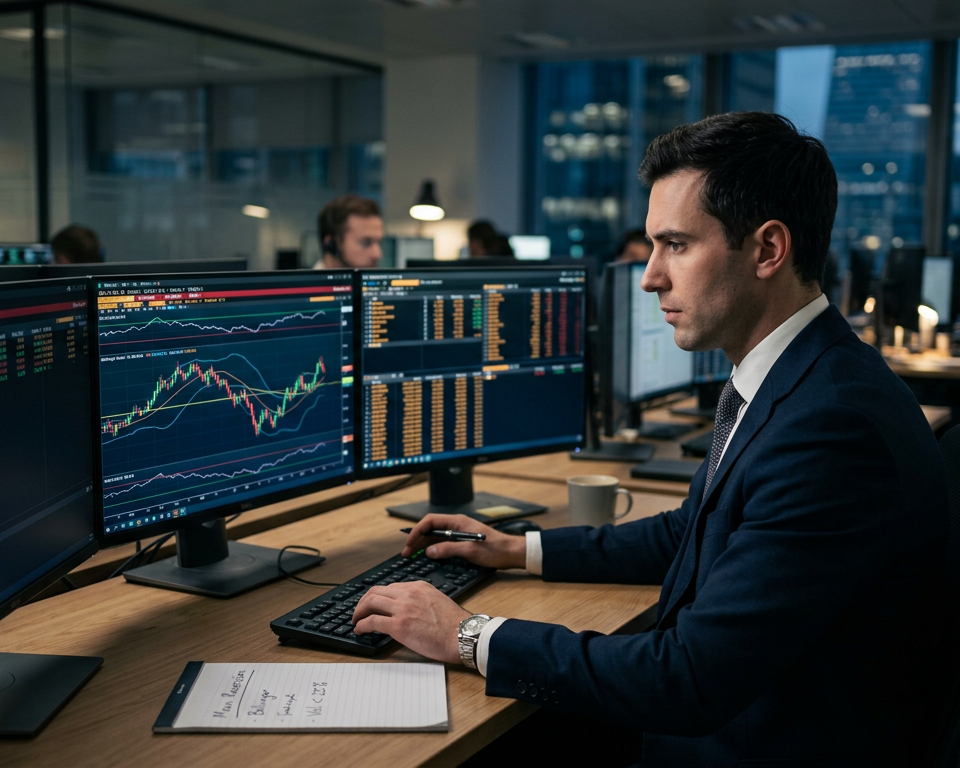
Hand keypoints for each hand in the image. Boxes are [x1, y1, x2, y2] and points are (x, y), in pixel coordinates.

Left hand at [352, 582, 469, 663]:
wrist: (463, 635)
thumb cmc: (455, 625)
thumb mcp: (437, 601)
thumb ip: (421, 601)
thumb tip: (409, 611)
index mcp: (418, 587)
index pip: (390, 587)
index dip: (378, 597)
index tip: (374, 605)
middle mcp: (409, 593)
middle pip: (376, 591)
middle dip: (363, 602)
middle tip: (360, 612)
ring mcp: (403, 608)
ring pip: (370, 602)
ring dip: (359, 612)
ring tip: (356, 621)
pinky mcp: (399, 625)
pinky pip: (372, 621)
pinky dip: (362, 625)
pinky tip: (360, 630)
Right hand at [402, 513, 526, 569]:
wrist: (511, 553)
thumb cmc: (495, 549)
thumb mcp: (470, 551)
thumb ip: (448, 549)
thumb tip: (429, 551)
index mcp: (457, 522)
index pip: (430, 521)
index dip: (417, 531)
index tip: (409, 544)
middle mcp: (457, 525)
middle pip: (431, 528)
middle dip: (417, 539)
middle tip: (407, 553)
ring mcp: (459, 533)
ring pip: (435, 536)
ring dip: (423, 544)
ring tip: (412, 555)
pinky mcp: (462, 541)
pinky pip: (443, 542)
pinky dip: (433, 548)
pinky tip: (428, 556)